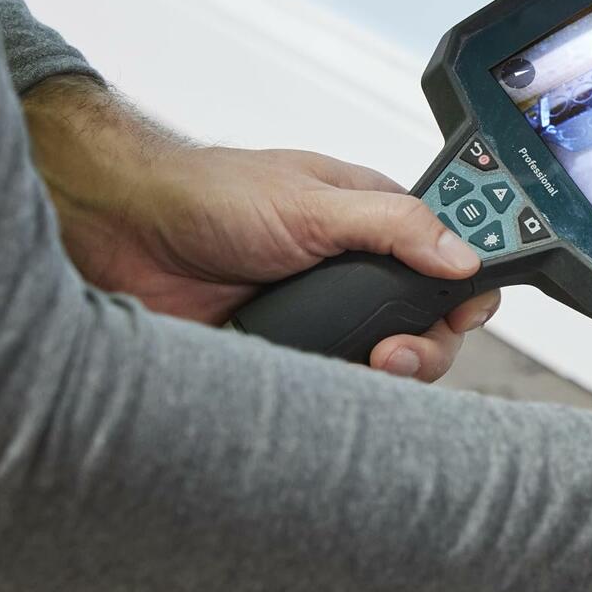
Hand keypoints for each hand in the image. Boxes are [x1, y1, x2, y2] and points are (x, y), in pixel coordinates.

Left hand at [23, 76, 499, 379]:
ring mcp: (322, 315)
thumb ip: (393, 225)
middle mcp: (354, 271)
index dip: (468, 287)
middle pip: (427, 323)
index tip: (463, 313)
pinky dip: (339, 395)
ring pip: (384, 363)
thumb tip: (461, 255)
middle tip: (396, 351)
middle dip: (428, 344)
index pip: (449, 258)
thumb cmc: (209, 195)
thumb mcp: (314, 202)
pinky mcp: (287, 353)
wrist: (123, 233)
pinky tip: (329, 388)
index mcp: (373, 222)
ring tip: (367, 366)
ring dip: (387, 374)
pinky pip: (332, 387)